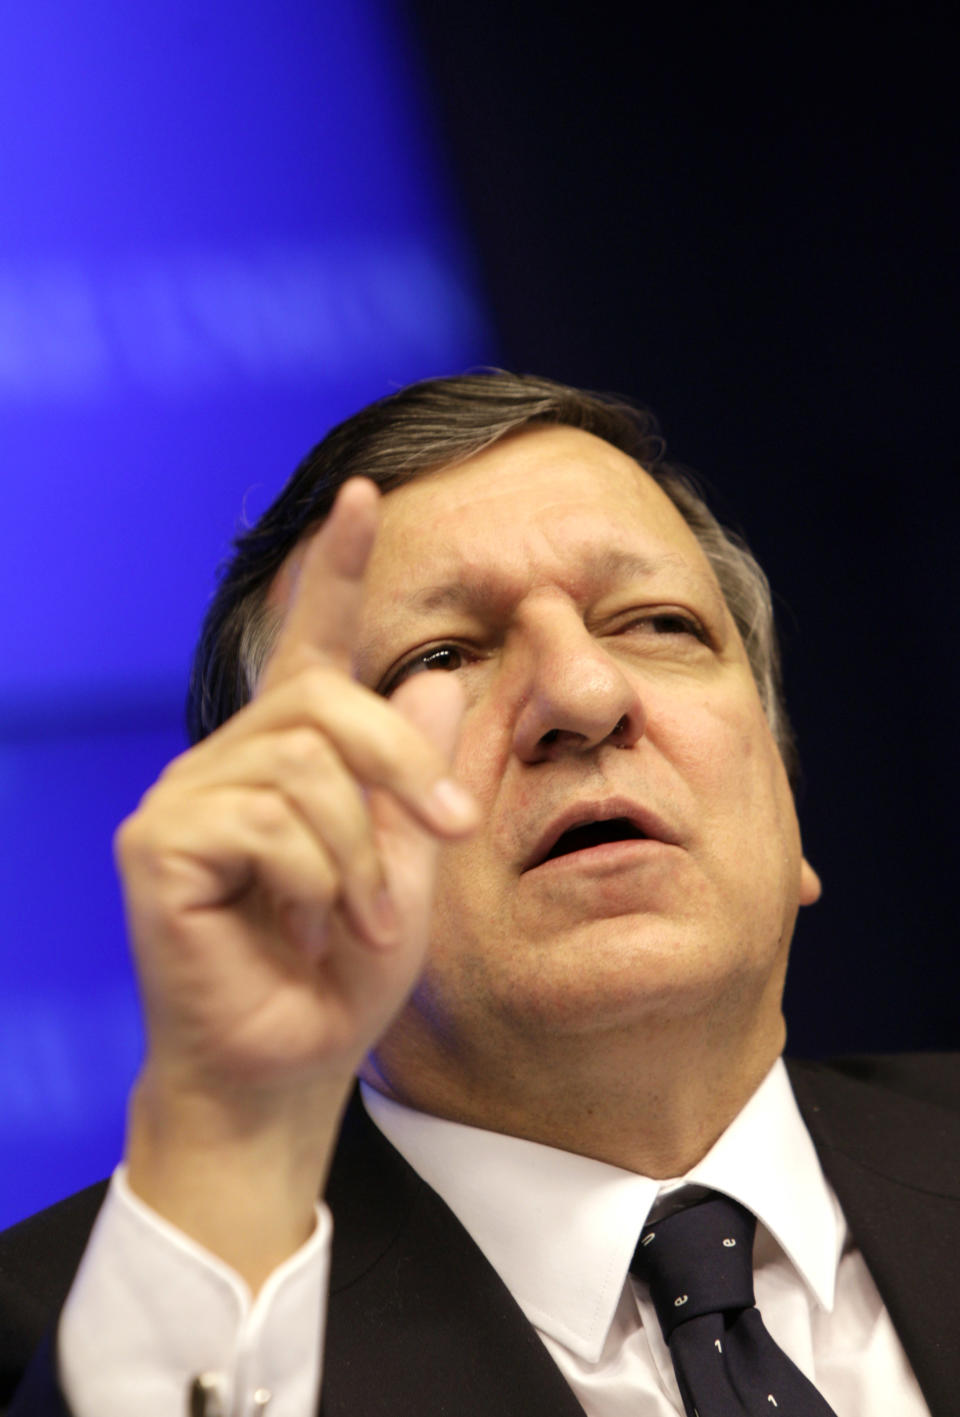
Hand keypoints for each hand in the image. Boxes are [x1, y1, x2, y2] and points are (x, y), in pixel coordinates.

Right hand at [116, 479, 475, 1283]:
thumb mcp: (410, 860)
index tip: (365, 490)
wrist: (291, 1063)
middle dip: (403, 764)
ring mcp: (186, 797)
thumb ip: (421, 770)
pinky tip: (301, 922)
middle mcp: (231, 759)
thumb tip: (442, 671)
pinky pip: (263, 820)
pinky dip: (313, 876)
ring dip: (360, 852)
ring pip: (303, 766)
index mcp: (292, 755)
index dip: (338, 568)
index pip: (312, 644)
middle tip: (448, 830)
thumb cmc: (344, 968)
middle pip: (326, 702)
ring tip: (360, 916)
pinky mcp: (157, 843)